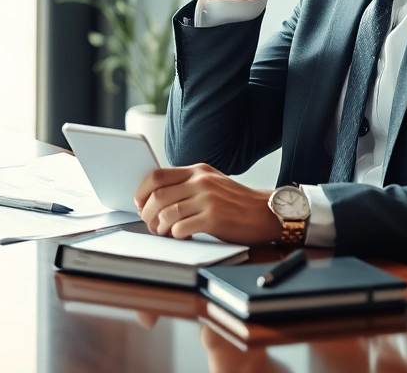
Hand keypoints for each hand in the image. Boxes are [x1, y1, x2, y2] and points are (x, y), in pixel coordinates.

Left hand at [133, 164, 279, 244]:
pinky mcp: (214, 219)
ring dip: (159, 227)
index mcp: (198, 170)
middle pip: (158, 196)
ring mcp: (208, 199)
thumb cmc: (237, 203)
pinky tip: (181, 237)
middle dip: (147, 213)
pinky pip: (181, 228)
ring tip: (163, 232)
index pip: (157, 175)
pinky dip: (176, 235)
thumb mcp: (213, 183)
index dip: (142, 191)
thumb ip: (189, 184)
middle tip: (149, 223)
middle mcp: (202, 181)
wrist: (267, 212)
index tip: (139, 203)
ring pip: (167, 213)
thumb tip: (156, 197)